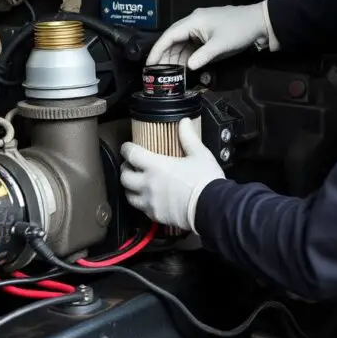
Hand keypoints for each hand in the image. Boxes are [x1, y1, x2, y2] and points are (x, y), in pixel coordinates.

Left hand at [120, 118, 224, 232]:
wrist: (212, 208)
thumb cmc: (206, 180)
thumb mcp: (200, 154)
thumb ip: (189, 138)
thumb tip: (184, 122)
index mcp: (156, 166)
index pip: (131, 154)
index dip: (126, 149)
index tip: (127, 147)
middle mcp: (148, 184)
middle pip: (124, 177)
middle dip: (125, 169)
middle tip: (130, 166)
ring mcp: (150, 202)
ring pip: (129, 195)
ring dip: (129, 188)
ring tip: (135, 184)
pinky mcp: (155, 216)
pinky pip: (141, 209)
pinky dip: (141, 203)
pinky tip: (148, 199)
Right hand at [146, 1, 276, 70]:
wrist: (260, 23)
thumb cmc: (240, 30)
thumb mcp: (220, 46)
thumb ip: (202, 57)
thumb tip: (188, 67)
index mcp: (193, 21)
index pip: (169, 35)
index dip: (158, 50)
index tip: (149, 64)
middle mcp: (194, 24)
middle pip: (173, 40)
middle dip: (165, 56)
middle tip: (157, 73)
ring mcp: (201, 30)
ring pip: (182, 44)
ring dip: (176, 58)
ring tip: (169, 74)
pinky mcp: (207, 36)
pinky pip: (192, 47)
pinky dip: (187, 57)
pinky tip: (184, 68)